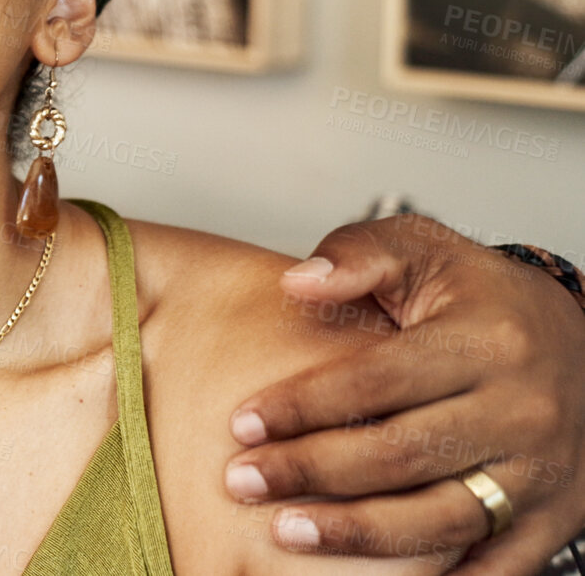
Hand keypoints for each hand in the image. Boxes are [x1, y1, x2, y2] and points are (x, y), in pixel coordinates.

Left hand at [222, 214, 584, 573]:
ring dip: (357, 534)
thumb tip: (296, 282)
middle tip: (243, 480)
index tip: (244, 421)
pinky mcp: (557, 517)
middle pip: (402, 454)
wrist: (583, 343)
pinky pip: (495, 566)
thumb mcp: (427, 250)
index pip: (378, 381)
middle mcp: (523, 411)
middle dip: (311, 471)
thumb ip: (359, 254)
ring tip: (285, 531)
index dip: (305, 405)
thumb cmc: (485, 298)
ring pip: (441, 518)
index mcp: (487, 342)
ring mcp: (543, 472)